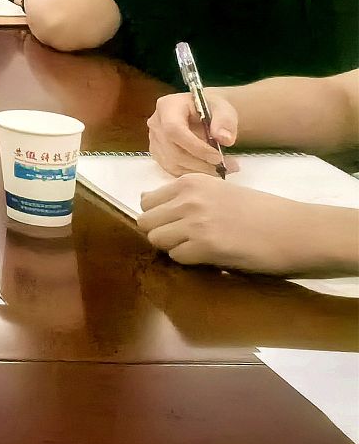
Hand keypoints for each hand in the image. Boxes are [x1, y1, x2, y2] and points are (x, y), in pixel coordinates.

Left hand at [136, 175, 351, 274]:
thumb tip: (150, 204)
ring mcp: (196, 221)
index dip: (158, 217)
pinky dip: (189, 261)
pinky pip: (177, 257)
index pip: (147, 200)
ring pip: (156, 240)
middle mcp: (188, 198)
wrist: (297, 230)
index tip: (174, 225)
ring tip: (196, 249)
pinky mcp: (206, 246)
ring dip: (173, 249)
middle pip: (146, 222)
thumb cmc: (263, 212)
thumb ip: (187, 197)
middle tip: (184, 242)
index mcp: (191, 182)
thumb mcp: (219, 193)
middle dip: (161, 234)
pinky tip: (209, 258)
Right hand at [147, 90, 237, 176]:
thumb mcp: (223, 109)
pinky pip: (172, 169)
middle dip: (200, 163)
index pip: (174, 130)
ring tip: (220, 169)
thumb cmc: (212, 109)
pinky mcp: (158, 153)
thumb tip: (224, 139)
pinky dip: (192, 173)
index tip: (218, 157)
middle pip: (172, 151)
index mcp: (167, 107)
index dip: (195, 147)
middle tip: (225, 167)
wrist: (204, 113)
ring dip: (198, 171)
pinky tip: (208, 169)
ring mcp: (154, 140)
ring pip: (172, 163)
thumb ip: (225, 121)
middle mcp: (156, 123)